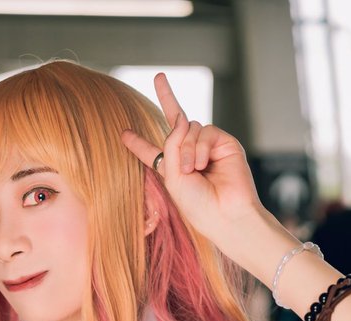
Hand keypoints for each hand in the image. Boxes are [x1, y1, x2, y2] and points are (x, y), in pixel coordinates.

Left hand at [120, 72, 264, 245]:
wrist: (226, 214)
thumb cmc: (199, 206)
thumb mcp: (173, 178)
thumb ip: (171, 145)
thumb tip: (181, 119)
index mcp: (173, 170)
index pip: (153, 153)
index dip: (138, 144)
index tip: (123, 134)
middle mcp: (190, 155)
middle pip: (176, 122)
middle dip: (167, 98)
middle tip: (158, 76)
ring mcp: (208, 148)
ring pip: (190, 128)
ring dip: (186, 148)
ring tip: (192, 169)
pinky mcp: (224, 143)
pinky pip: (205, 131)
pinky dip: (199, 146)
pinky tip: (202, 163)